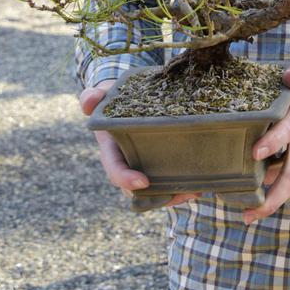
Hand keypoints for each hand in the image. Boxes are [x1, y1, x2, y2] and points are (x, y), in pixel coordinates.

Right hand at [79, 80, 199, 207]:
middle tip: (177, 194)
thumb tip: (89, 101)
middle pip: (137, 190)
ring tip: (193, 190)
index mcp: (112, 151)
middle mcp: (127, 163)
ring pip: (155, 190)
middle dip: (155, 196)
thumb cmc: (113, 97)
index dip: (126, 180)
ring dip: (173, 194)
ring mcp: (143, 165)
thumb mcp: (103, 94)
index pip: (115, 171)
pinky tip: (200, 184)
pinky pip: (167, 180)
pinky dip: (182, 185)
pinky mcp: (158, 162)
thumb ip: (93, 96)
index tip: (143, 182)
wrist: (125, 99)